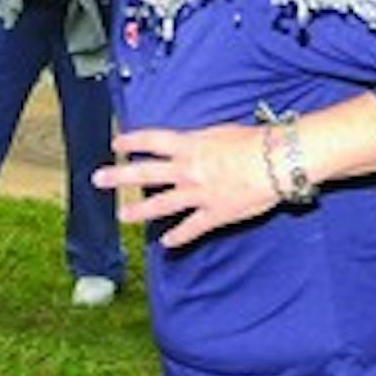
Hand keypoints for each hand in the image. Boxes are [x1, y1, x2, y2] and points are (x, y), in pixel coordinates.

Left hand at [97, 124, 276, 247]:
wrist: (276, 162)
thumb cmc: (257, 141)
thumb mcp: (224, 132)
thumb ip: (205, 142)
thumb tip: (195, 144)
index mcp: (192, 146)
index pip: (154, 141)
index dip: (133, 142)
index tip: (117, 144)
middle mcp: (188, 170)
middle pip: (146, 173)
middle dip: (120, 176)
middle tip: (98, 179)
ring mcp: (199, 194)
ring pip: (162, 204)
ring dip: (140, 211)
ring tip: (123, 216)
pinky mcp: (214, 214)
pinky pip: (192, 228)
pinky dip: (179, 237)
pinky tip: (167, 243)